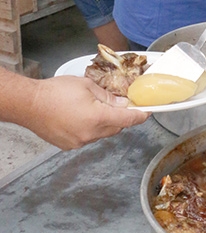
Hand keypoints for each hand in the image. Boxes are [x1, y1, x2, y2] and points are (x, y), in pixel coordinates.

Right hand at [26, 75, 148, 148]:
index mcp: (97, 118)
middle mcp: (90, 134)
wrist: (29, 104)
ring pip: (101, 134)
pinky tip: (82, 117)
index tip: (148, 112)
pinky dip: (91, 129)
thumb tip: (121, 103)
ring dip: (105, 123)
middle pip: (115, 128)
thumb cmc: (56, 91)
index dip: (140, 116)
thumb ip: (107, 96)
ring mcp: (78, 142)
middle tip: (120, 104)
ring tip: (96, 108)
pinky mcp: (68, 145)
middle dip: (121, 117)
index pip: (127, 120)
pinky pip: (87, 138)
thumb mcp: (86, 86)